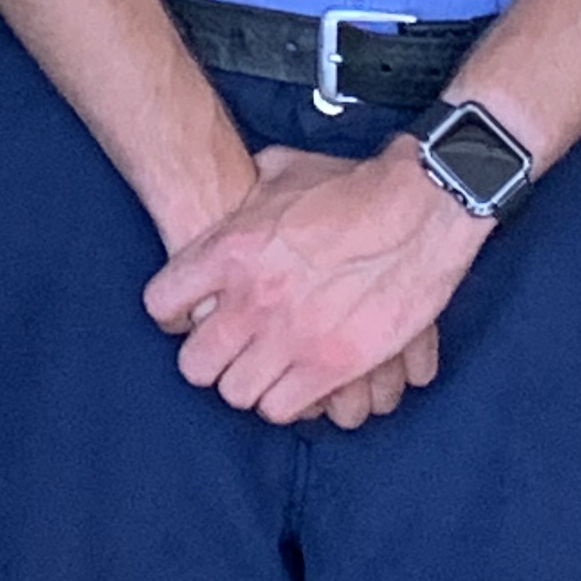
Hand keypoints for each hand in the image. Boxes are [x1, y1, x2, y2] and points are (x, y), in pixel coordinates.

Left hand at [141, 141, 486, 425]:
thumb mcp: (281, 172)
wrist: (418, 206)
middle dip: (210, 360)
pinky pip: (283, 408)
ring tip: (268, 368)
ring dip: (250, 382)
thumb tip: (233, 197)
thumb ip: (246, 196)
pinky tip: (300, 381)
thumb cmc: (352, 186)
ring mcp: (291, 336)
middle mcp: (251, 299)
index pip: (163, 304)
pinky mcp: (333, 366)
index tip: (192, 315)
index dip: (175, 314)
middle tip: (231, 351)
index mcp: (230, 250)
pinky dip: (288, 400)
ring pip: (237, 394)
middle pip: (195, 365)